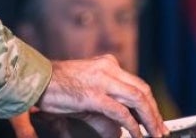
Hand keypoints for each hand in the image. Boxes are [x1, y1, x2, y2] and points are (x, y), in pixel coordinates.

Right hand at [35, 55, 168, 137]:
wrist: (34, 80)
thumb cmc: (56, 88)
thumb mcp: (85, 97)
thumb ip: (103, 112)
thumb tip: (116, 131)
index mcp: (106, 65)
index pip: (136, 84)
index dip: (149, 103)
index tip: (155, 119)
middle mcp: (108, 68)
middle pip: (142, 90)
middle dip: (154, 112)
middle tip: (161, 130)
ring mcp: (101, 80)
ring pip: (137, 98)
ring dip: (150, 119)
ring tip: (155, 134)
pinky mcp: (93, 95)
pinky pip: (120, 112)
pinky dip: (132, 125)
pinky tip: (136, 134)